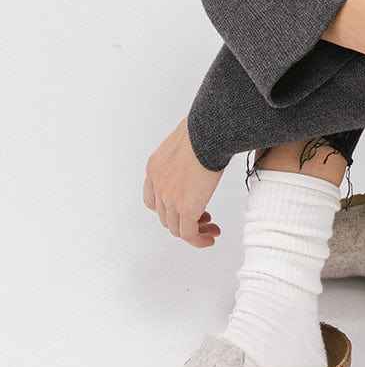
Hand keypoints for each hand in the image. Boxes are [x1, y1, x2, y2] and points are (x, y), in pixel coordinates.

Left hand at [143, 116, 224, 247]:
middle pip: (165, 215)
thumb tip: (202, 146)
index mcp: (155, 167)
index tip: (185, 206)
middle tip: (203, 218)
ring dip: (194, 231)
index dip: (168, 208)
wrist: (208, 132)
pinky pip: (189, 234)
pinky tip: (210, 238)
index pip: (152, 199)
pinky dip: (198, 239)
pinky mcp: (187, 208)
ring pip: (176, 228)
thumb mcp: (186, 138)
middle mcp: (158, 185)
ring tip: (210, 230)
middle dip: (183, 220)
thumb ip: (187, 150)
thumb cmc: (204, 127)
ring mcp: (170, 199)